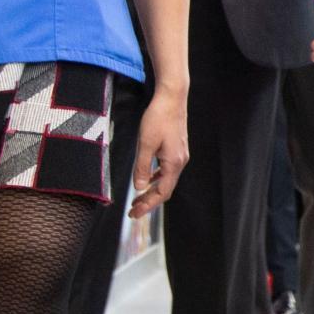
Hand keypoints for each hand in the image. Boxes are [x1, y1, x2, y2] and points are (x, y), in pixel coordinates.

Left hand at [128, 83, 189, 219]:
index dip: (148, 205)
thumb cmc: (158, 118)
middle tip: (133, 211)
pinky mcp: (176, 149)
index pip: (162, 193)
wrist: (172, 99)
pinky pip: (166, 170)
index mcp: (173, 163)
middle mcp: (180, 162)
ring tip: (137, 199)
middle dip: (149, 202)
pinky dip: (156, 179)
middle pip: (165, 190)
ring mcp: (179, 156)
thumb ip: (142, 167)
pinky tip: (146, 179)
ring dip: (151, 191)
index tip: (134, 214)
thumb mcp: (145, 143)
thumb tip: (138, 187)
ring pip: (166, 181)